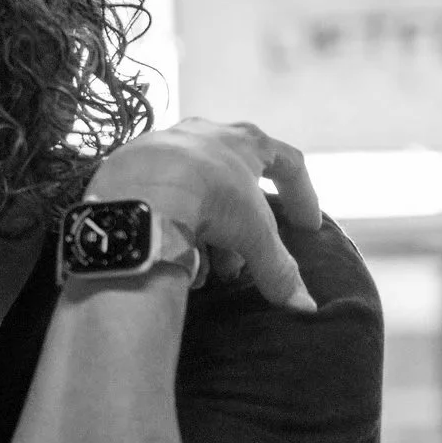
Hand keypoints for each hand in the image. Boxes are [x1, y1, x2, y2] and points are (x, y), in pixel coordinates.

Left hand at [86, 118, 321, 311]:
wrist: (141, 186)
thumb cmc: (211, 199)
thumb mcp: (253, 235)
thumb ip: (279, 269)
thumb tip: (305, 308)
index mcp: (246, 141)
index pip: (289, 164)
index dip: (302, 196)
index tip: (307, 228)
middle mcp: (207, 134)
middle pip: (236, 186)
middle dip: (242, 229)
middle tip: (240, 264)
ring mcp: (167, 145)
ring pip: (198, 194)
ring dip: (209, 234)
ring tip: (209, 271)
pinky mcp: (134, 165)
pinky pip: (164, 197)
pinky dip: (176, 227)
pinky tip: (176, 258)